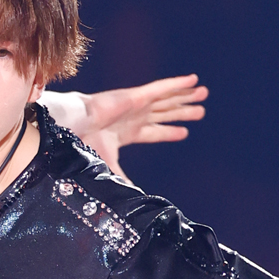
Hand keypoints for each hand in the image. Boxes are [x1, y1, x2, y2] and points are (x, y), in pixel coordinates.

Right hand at [75, 74, 207, 179]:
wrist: (76, 126)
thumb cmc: (85, 144)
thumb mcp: (109, 165)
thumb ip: (122, 179)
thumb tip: (133, 198)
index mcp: (127, 133)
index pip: (154, 132)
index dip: (169, 132)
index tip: (184, 132)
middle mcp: (135, 117)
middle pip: (164, 114)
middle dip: (182, 112)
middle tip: (200, 111)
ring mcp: (137, 105)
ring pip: (167, 100)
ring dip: (185, 96)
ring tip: (203, 92)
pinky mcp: (137, 95)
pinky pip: (162, 88)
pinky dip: (178, 84)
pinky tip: (193, 80)